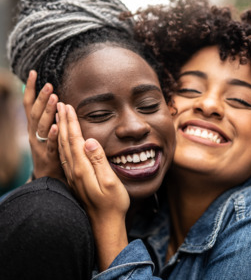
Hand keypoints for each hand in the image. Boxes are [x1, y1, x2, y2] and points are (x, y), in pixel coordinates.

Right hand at [24, 70, 63, 180]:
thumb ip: (48, 117)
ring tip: (54, 98)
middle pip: (35, 113)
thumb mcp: (45, 132)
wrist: (47, 178)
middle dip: (41, 98)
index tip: (33, 73)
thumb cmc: (49, 150)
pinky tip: (58, 126)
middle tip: (49, 85)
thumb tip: (54, 97)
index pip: (29, 105)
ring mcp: (40, 145)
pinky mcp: (49, 157)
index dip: (30, 89)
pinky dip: (53, 135)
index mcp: (33, 127)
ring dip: (47, 112)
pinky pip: (51, 145)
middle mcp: (34, 134)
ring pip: (42, 127)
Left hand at [57, 103, 129, 269]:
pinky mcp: (74, 179)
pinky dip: (62, 143)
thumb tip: (89, 141)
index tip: (68, 106)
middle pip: (66, 141)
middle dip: (63, 121)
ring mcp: (73, 176)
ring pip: (63, 148)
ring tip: (58, 117)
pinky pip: (64, 156)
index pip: (75, 139)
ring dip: (60, 130)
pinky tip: (62, 139)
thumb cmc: (113, 203)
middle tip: (60, 104)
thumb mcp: (110, 182)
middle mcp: (74, 170)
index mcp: (83, 168)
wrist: (105, 224)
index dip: (71, 122)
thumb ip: (99, 161)